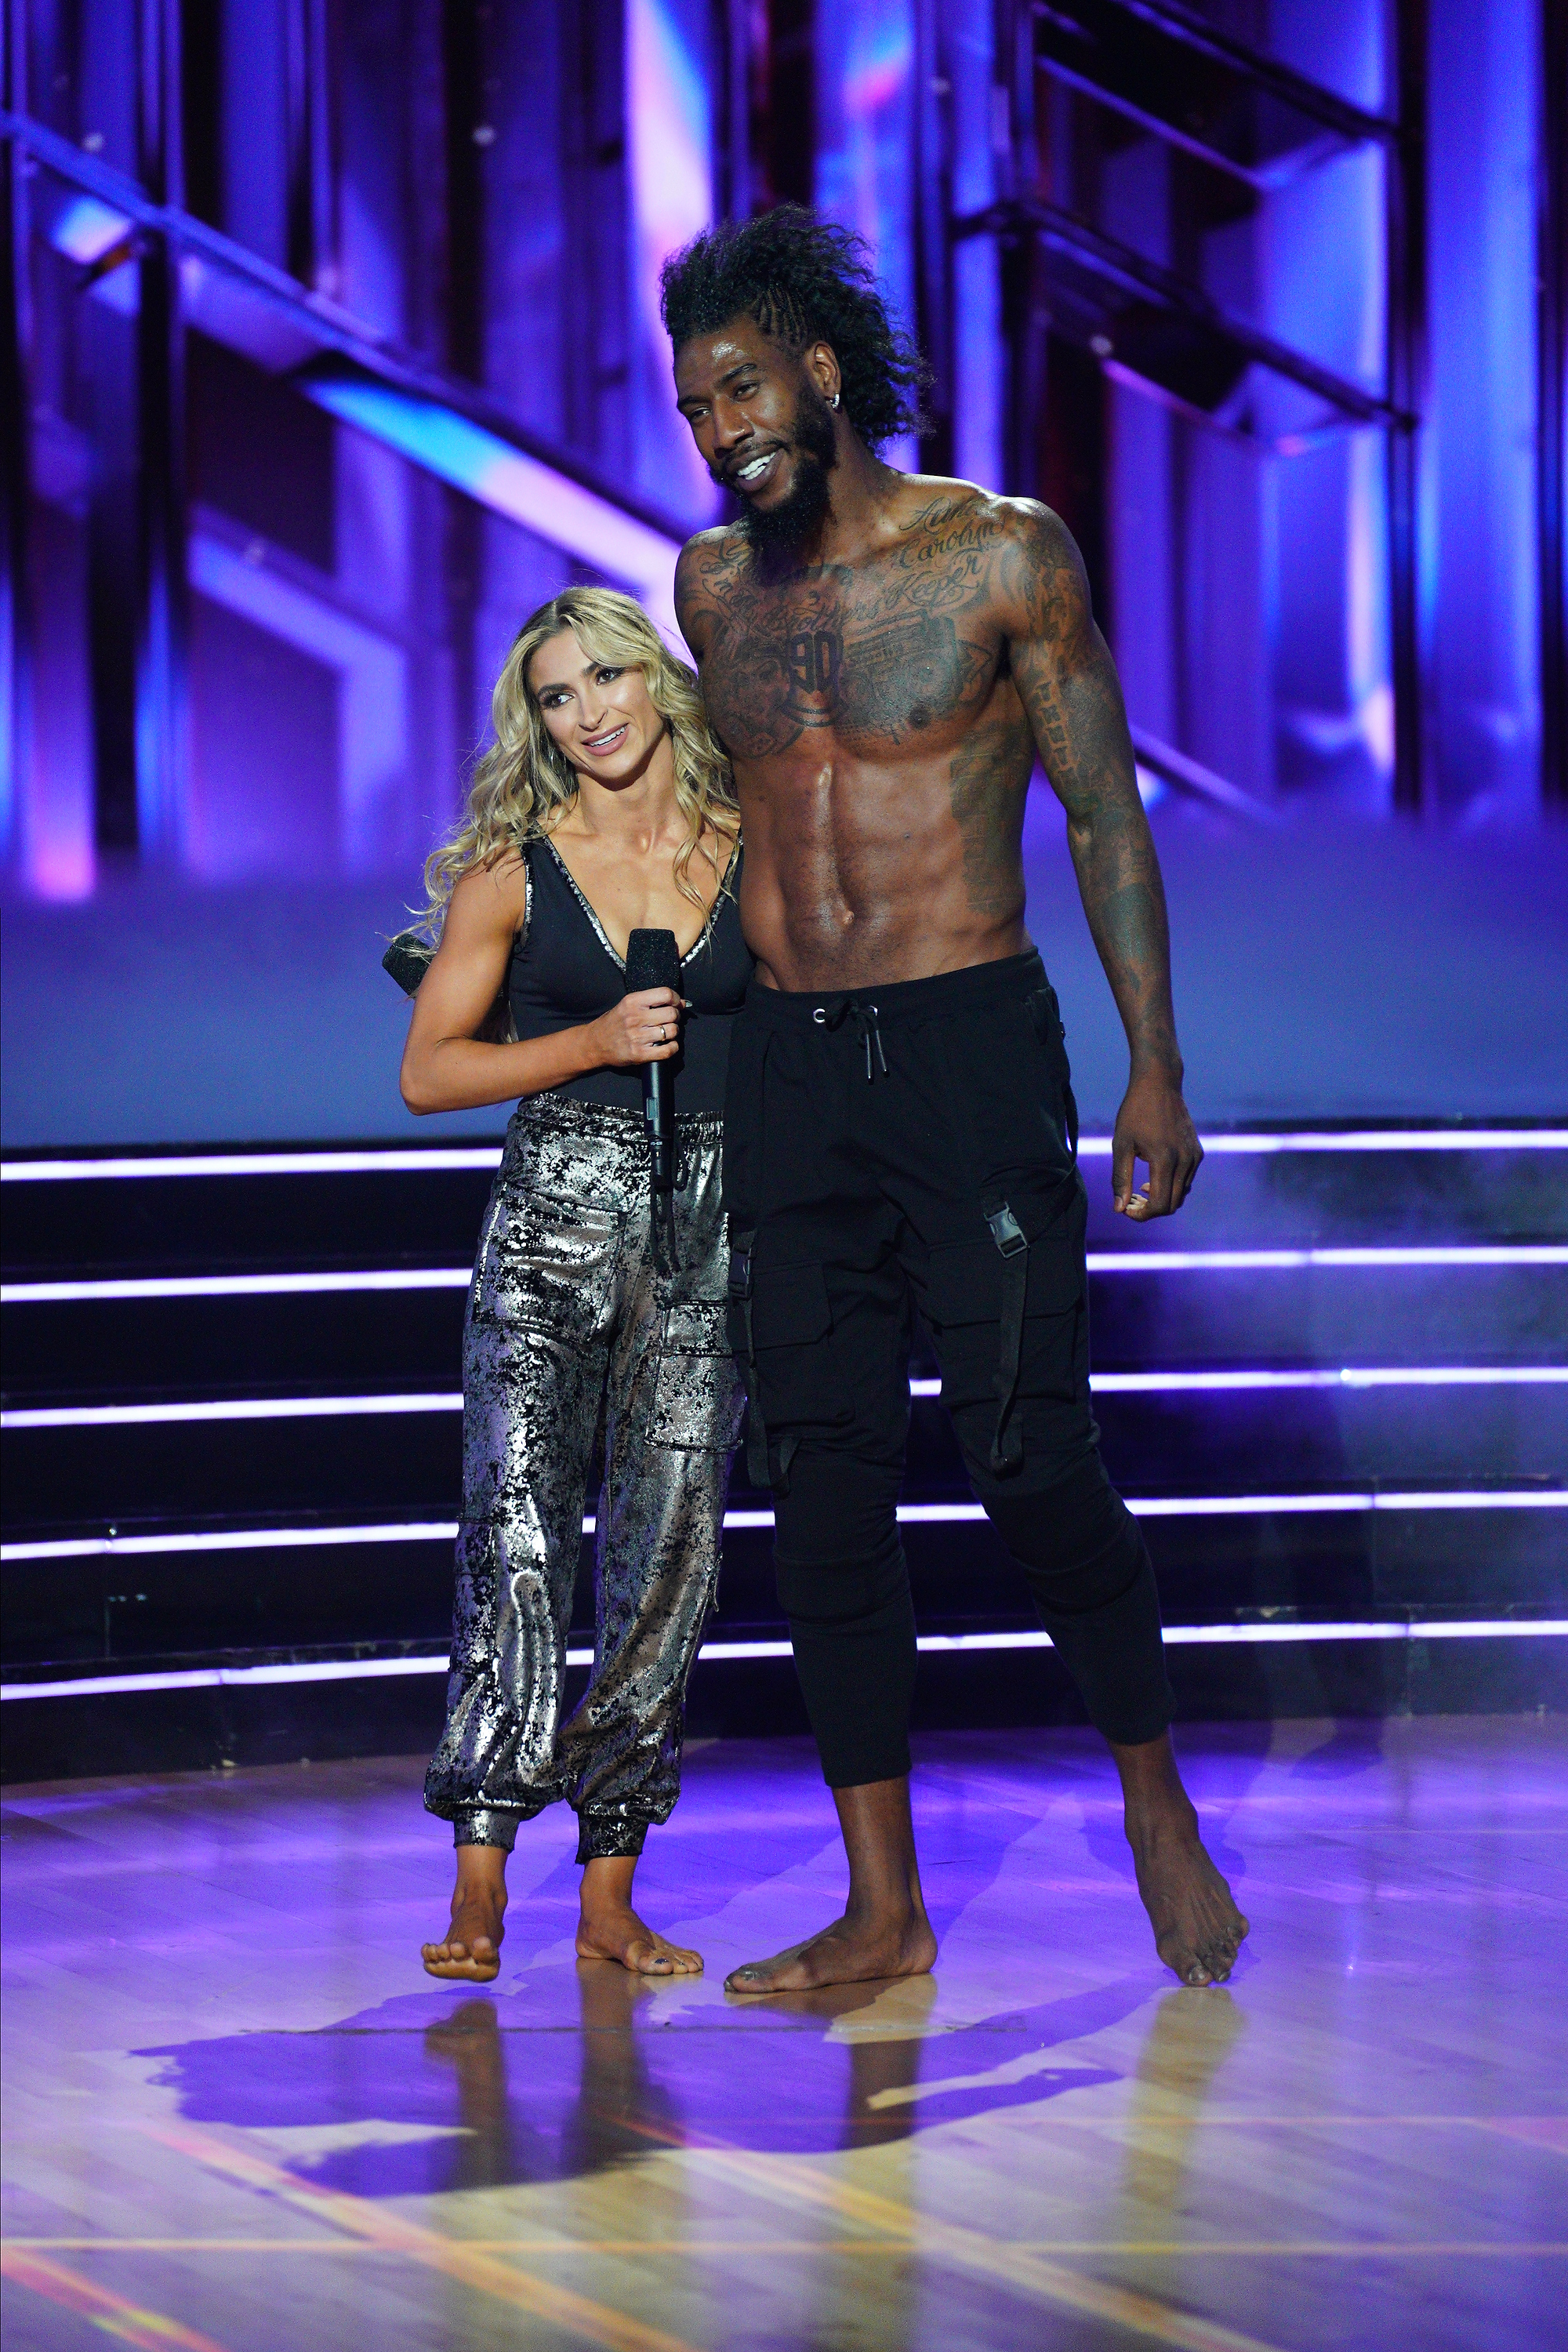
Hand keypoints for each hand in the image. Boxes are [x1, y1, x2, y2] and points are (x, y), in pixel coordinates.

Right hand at [589, 987, 684, 1071]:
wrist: (594, 1044)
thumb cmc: (613, 1023)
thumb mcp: (627, 1005)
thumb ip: (650, 1002)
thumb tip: (681, 1003)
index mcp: (632, 1001)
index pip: (665, 994)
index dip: (676, 999)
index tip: (676, 1004)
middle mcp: (635, 1018)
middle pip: (671, 1013)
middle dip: (676, 1016)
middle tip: (670, 1020)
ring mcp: (637, 1037)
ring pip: (672, 1031)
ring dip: (673, 1032)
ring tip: (666, 1033)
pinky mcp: (639, 1054)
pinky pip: (667, 1050)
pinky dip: (672, 1048)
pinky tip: (667, 1045)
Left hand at [1112, 1070, 1202, 1218]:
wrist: (1159, 1084)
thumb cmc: (1135, 1112)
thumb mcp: (1121, 1145)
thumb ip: (1120, 1179)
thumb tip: (1119, 1209)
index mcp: (1165, 1159)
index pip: (1160, 1205)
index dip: (1141, 1214)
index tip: (1125, 1209)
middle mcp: (1186, 1161)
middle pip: (1173, 1205)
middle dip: (1150, 1210)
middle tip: (1129, 1202)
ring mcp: (1195, 1157)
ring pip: (1181, 1195)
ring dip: (1162, 1200)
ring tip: (1139, 1190)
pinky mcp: (1198, 1152)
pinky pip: (1186, 1181)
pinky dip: (1171, 1187)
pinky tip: (1153, 1178)